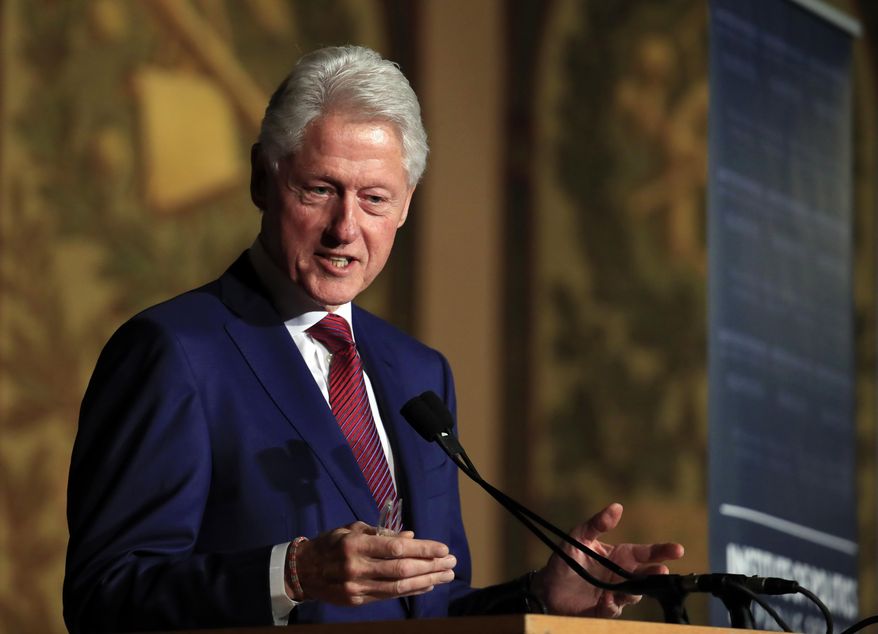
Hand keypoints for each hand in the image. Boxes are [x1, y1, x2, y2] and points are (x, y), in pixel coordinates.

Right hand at [290, 521, 456, 605]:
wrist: (302, 570)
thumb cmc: (331, 543)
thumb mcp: (352, 529)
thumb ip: (381, 533)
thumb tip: (410, 536)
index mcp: (355, 544)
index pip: (396, 548)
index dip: (422, 549)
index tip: (442, 548)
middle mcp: (356, 566)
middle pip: (401, 569)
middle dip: (430, 566)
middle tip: (451, 562)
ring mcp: (356, 587)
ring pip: (398, 586)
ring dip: (426, 581)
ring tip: (446, 576)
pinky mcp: (357, 601)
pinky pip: (389, 596)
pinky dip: (411, 591)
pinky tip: (427, 585)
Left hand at [531, 503, 683, 617]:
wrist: (548, 585)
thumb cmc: (566, 558)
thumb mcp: (579, 536)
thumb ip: (597, 523)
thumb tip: (617, 507)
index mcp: (619, 556)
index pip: (645, 553)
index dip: (662, 551)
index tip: (678, 549)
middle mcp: (621, 576)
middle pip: (646, 576)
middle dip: (656, 575)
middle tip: (661, 572)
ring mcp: (614, 594)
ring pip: (634, 595)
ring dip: (632, 593)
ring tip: (624, 589)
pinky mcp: (603, 610)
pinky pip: (614, 610)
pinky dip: (612, 606)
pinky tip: (606, 600)